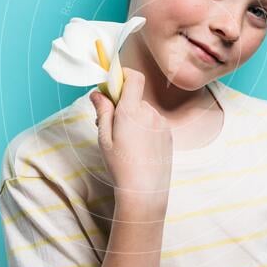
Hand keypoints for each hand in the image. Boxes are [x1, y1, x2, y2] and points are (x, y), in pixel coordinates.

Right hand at [89, 67, 172, 213]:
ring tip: (125, 142)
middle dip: (122, 104)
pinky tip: (139, 148)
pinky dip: (145, 128)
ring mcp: (162, 123)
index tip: (112, 83)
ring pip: (144, 111)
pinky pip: (154, 122)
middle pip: (135, 97)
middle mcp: (149, 113)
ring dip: (134, 118)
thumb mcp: (104, 138)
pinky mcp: (169, 134)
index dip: (123, 75)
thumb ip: (103, 111)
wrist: (145, 191)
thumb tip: (97, 92)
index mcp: (131, 111)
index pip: (134, 77)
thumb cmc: (120, 166)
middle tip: (109, 125)